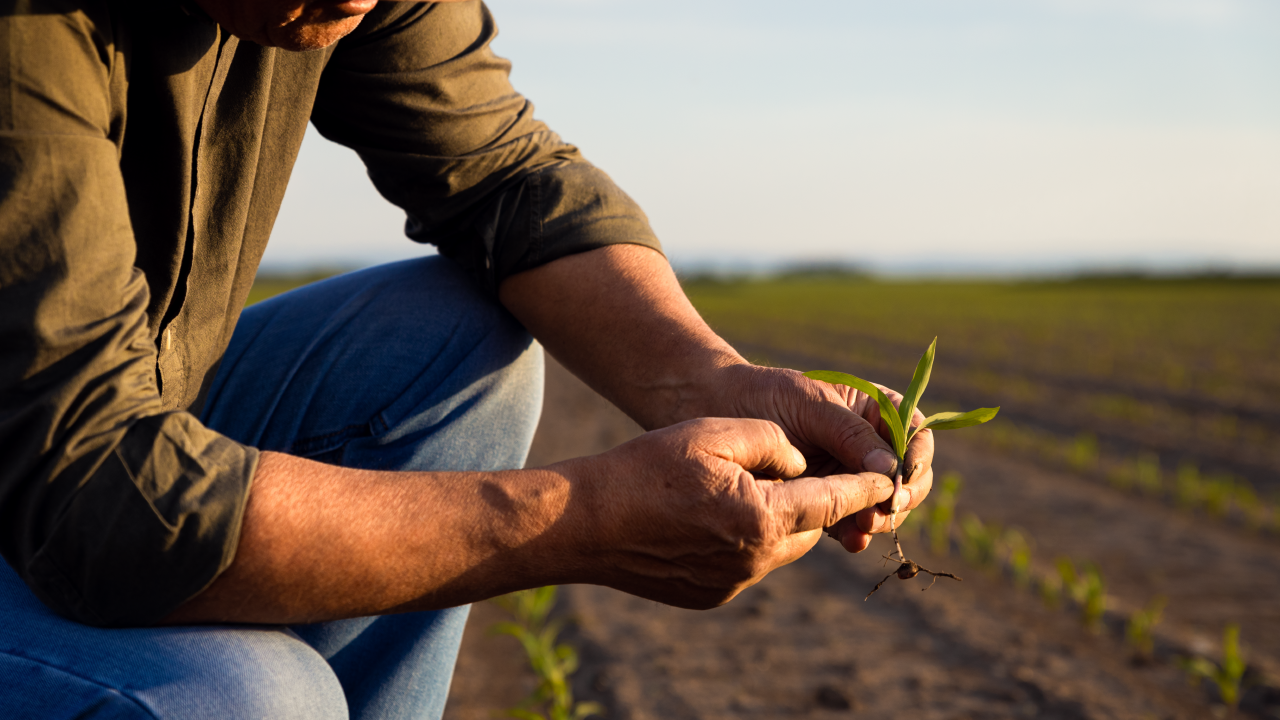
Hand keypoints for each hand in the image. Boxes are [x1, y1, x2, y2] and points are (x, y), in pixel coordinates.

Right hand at [558, 417, 893, 608]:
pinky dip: (746, 541)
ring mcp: (732, 582)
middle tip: (807, 474)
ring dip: (778, 521)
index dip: (867, 485)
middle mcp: (756, 559)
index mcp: (764, 517)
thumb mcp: (717, 432)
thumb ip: (774, 443)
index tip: (892, 477)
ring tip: (749, 491)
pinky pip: (746, 564)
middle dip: (815, 502)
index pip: (835, 500)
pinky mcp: (710, 594)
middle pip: (809, 528)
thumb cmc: (649, 468)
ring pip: (778, 547)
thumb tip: (801, 464)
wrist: (587, 523)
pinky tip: (713, 518)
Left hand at [707, 364, 935, 553]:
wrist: (711, 412)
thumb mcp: (807, 403)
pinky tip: (850, 541)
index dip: (916, 456)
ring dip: (881, 518)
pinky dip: (855, 532)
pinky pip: (850, 521)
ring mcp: (845, 473)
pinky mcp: (822, 499)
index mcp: (870, 410)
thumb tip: (891, 470)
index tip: (904, 477)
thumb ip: (848, 433)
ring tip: (863, 526)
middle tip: (884, 509)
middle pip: (907, 474)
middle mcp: (863, 443)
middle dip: (902, 494)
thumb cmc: (761, 395)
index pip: (914, 432)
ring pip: (883, 503)